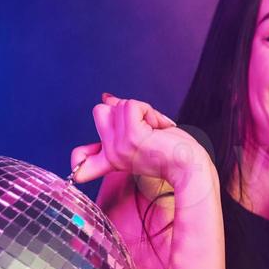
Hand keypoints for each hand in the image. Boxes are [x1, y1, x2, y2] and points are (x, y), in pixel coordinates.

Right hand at [70, 93, 209, 189]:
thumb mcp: (141, 134)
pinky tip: (159, 128)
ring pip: (118, 106)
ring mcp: (119, 147)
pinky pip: (131, 105)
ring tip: (156, 131)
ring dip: (143, 111)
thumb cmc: (173, 152)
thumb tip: (107, 98)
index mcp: (113, 159)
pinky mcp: (131, 137)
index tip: (78, 170)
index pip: (80, 159)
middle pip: (100, 111)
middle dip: (126, 112)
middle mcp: (112, 154)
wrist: (190, 166)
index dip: (79, 159)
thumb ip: (119, 119)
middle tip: (148, 130)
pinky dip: (149, 111)